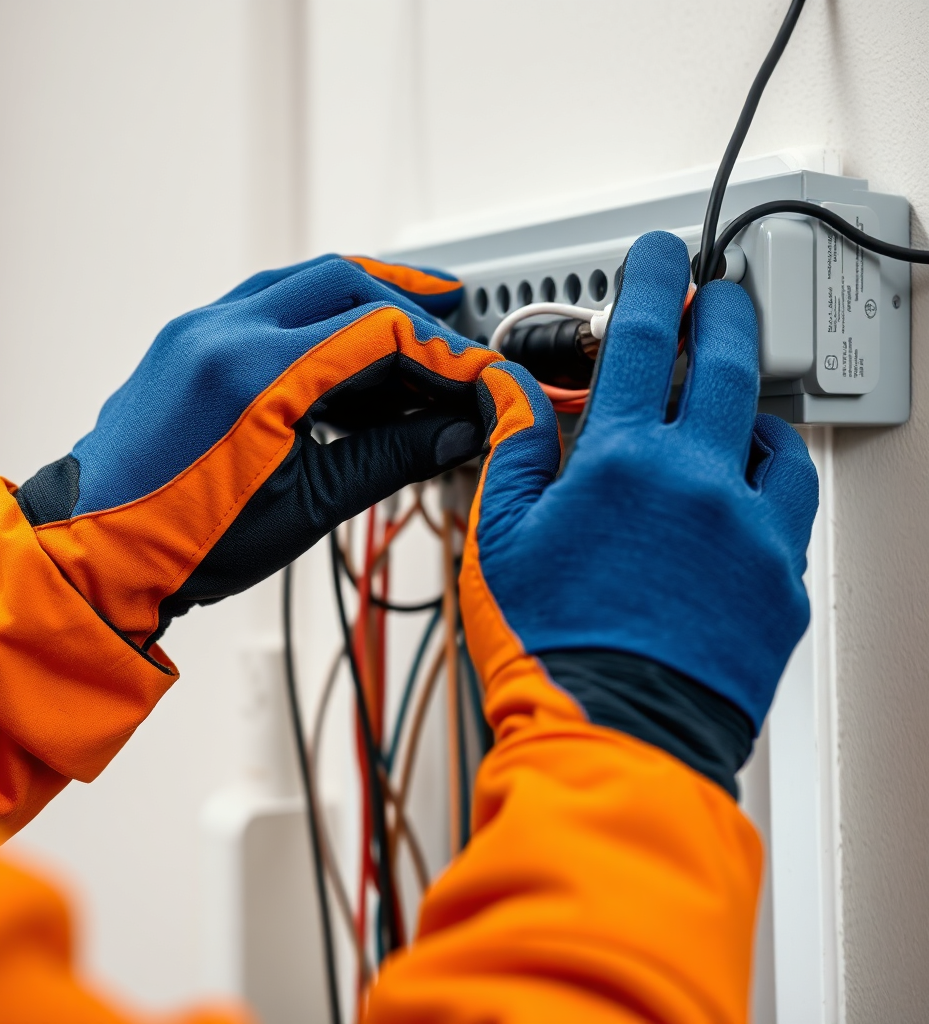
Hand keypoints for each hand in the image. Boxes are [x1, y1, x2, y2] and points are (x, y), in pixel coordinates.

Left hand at [15, 255, 499, 651]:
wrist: (98, 555)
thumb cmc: (189, 544)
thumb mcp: (307, 506)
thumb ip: (391, 457)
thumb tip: (456, 430)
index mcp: (253, 373)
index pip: (376, 332)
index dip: (440, 352)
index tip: (476, 376)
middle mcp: (220, 333)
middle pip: (341, 280)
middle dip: (408, 295)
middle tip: (458, 312)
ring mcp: (197, 331)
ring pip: (301, 281)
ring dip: (362, 295)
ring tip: (412, 322)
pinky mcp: (188, 342)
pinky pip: (267, 302)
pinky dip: (318, 312)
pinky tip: (346, 346)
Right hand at [460, 230, 817, 763]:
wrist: (611, 741)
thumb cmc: (549, 648)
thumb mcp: (499, 540)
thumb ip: (512, 449)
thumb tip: (512, 392)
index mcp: (621, 464)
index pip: (640, 340)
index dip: (650, 282)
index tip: (661, 255)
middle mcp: (699, 483)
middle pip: (725, 363)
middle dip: (724, 312)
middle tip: (720, 292)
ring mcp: (751, 532)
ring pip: (773, 436)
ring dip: (751, 408)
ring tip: (732, 410)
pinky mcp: (782, 583)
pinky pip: (790, 509)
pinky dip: (771, 484)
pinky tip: (747, 492)